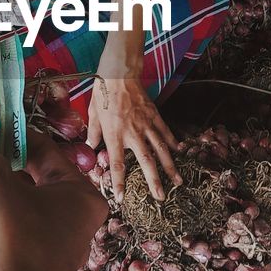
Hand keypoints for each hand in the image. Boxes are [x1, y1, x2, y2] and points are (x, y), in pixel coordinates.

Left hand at [86, 66, 181, 204]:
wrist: (119, 73)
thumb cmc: (102, 93)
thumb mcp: (93, 114)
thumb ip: (93, 133)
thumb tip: (91, 147)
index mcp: (115, 134)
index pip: (117, 164)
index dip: (119, 182)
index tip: (120, 197)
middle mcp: (132, 133)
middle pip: (146, 161)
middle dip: (154, 181)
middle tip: (161, 197)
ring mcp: (146, 124)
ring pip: (161, 149)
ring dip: (170, 167)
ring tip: (178, 181)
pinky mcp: (154, 115)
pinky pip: (165, 131)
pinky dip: (173, 142)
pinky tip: (179, 152)